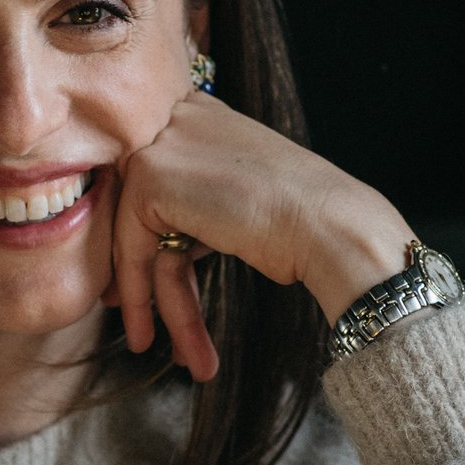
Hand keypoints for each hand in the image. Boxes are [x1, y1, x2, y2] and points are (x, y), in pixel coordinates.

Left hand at [105, 87, 414, 381]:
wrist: (331, 226)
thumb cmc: (306, 219)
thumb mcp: (241, 191)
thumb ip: (196, 198)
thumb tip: (155, 242)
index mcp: (201, 113)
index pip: (156, 183)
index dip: (146, 242)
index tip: (145, 291)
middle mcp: (176, 117)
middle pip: (142, 212)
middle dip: (141, 278)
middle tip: (144, 329)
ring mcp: (160, 143)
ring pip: (137, 236)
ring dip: (153, 303)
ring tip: (161, 352)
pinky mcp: (150, 175)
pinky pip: (133, 248)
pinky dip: (145, 299)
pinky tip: (159, 340)